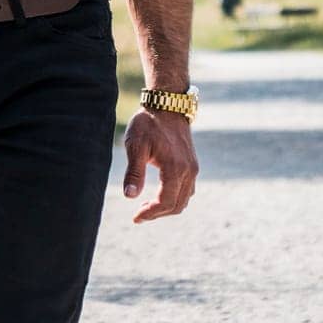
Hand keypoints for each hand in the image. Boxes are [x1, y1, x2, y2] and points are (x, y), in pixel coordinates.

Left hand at [122, 106, 198, 222]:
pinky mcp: (192, 165)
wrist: (167, 105)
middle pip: (176, 205)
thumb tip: (129, 196)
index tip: (135, 217)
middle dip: (157, 214)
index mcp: (175, 168)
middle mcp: (189, 171)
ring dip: (166, 208)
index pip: (165, 202)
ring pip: (184, 200)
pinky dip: (174, 198)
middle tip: (138, 214)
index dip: (150, 214)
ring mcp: (193, 168)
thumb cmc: (148, 123)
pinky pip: (187, 191)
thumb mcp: (136, 145)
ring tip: (146, 207)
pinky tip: (158, 195)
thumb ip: (134, 172)